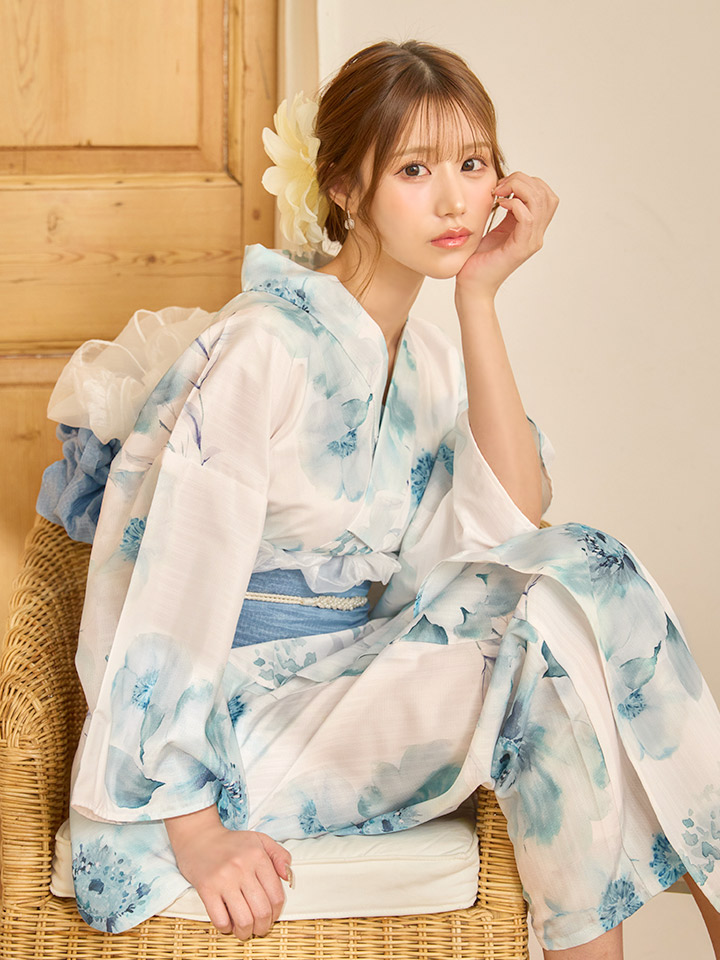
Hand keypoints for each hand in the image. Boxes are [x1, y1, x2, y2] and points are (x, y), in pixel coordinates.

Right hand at [165, 806, 292, 939]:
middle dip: (263, 926)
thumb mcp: (260, 840)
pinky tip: (228, 922)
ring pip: (243, 919)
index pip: (276, 895)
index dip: (276, 912)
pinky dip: (226, 928)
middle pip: (261, 911)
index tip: (271, 916)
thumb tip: (288, 877)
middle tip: (259, 927)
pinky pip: (220, 920)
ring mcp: (223, 879)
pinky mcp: (206, 889)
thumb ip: (280, 855)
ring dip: (246, 932)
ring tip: (245, 929)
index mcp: (258, 856)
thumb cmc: (232, 843)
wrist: (200, 838)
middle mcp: (242, 868)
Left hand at [456, 172, 558, 300]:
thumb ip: (506, 211)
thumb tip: (505, 188)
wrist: (472, 286)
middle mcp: (536, 235)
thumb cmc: (478, 259)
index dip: (528, 181)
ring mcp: (530, 242)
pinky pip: (527, 217)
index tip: (504, 184)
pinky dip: (514, 204)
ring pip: (540, 202)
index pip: (546, 195)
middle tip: (501, 186)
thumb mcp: (495, 228)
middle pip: (546, 195)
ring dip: (519, 188)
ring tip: (499, 192)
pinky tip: (500, 204)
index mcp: (532, 228)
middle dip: (523, 181)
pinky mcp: (520, 248)